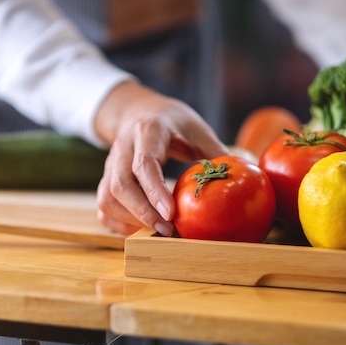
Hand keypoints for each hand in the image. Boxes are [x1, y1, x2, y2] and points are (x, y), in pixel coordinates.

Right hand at [94, 81, 229, 235]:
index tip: (170, 213)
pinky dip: (117, 222)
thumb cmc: (171, 122)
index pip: (144, 163)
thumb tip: (241, 174)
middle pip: (120, 184)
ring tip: (155, 233)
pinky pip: (103, 205)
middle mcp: (123, 147)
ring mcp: (110, 164)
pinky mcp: (106, 178)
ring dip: (129, 220)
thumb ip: (214, 151)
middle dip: (142, 213)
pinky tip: (139, 229)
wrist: (137, 111)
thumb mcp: (196, 127)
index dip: (155, 190)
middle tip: (167, 232)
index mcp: (148, 131)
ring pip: (107, 197)